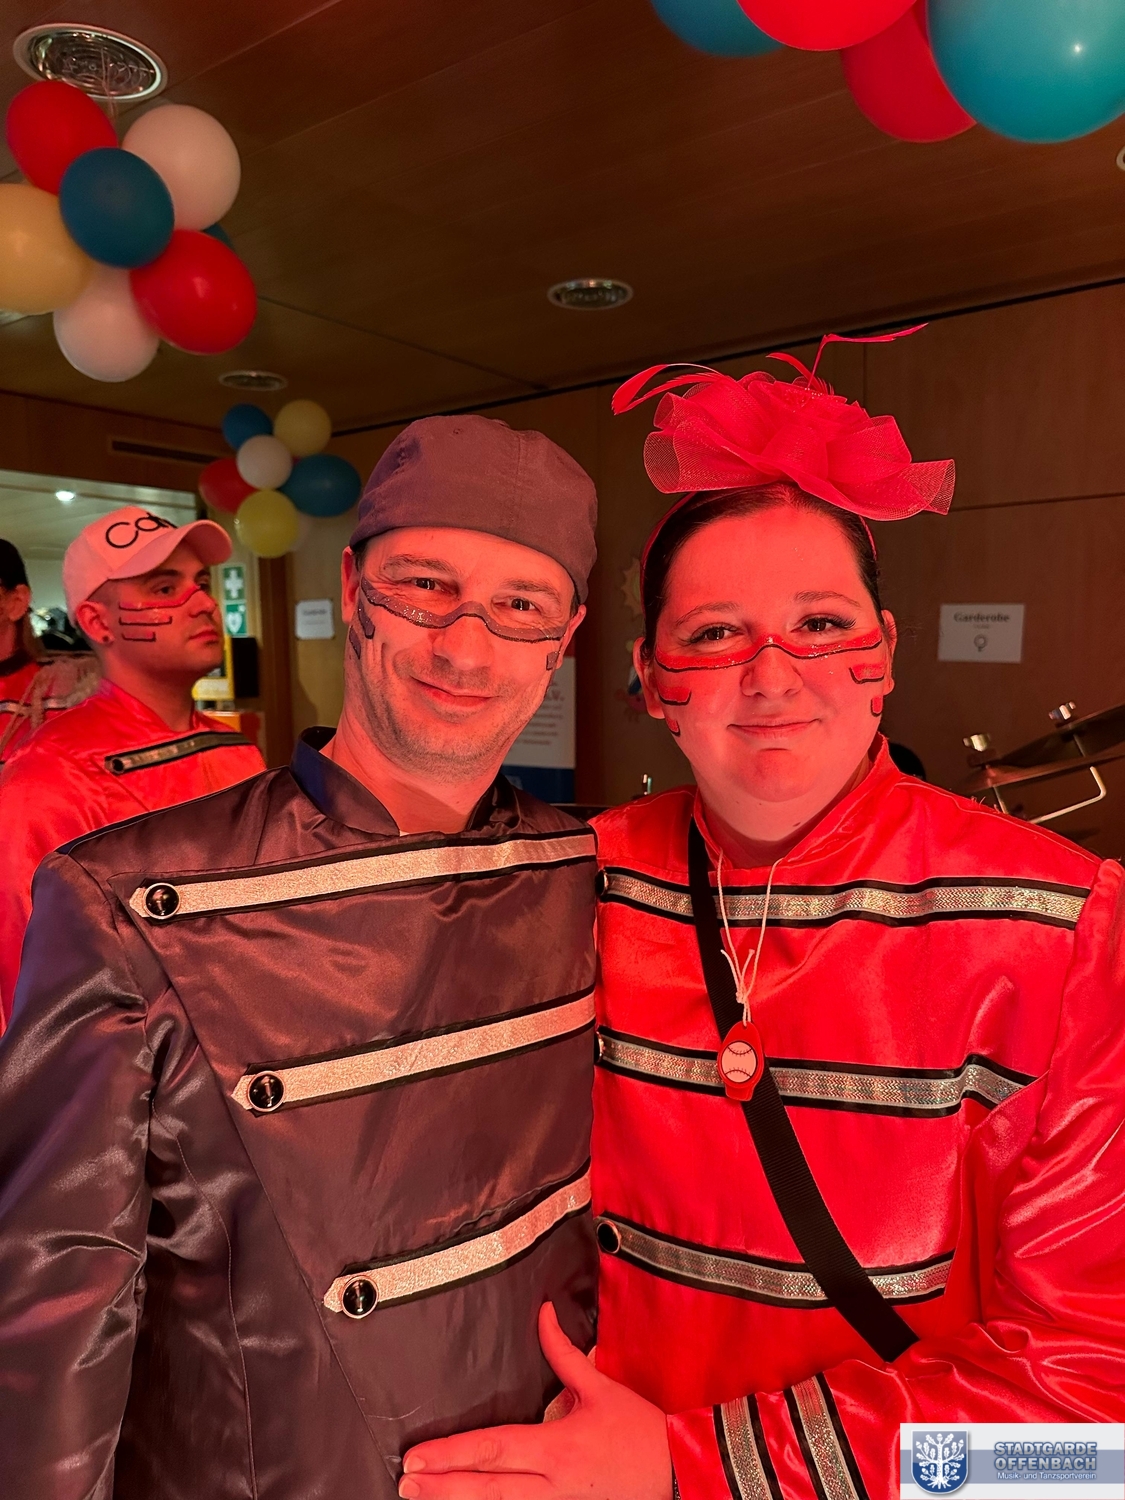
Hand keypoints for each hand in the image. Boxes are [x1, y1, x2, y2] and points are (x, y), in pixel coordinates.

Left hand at [399, 1302, 672, 1499]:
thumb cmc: (639, 1430)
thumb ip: (564, 1353)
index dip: (453, 1454)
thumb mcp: (600, 1387)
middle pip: (488, 1489)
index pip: (495, 1450)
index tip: (417, 1455)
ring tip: (420, 1498)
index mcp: (559, 1448)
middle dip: (443, 1486)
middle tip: (404, 1482)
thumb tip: (542, 1313)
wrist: (681, 1472)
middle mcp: (554, 1486)